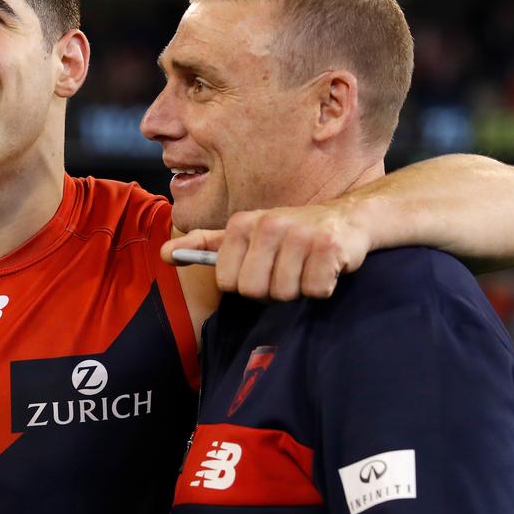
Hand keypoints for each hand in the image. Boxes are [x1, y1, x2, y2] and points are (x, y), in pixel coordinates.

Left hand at [163, 202, 372, 300]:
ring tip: (307, 267)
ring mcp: (299, 234)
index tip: (263, 269)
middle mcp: (268, 224)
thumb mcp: (247, 235)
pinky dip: (323, 288)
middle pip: (254, 291)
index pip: (228, 282)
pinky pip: (315, 290)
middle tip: (288, 271)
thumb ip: (206, 245)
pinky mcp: (328, 246)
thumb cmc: (292, 235)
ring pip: (285, 294)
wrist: (349, 219)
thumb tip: (164, 254)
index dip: (247, 285)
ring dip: (299, 289)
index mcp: (243, 224)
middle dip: (272, 291)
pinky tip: (326, 269)